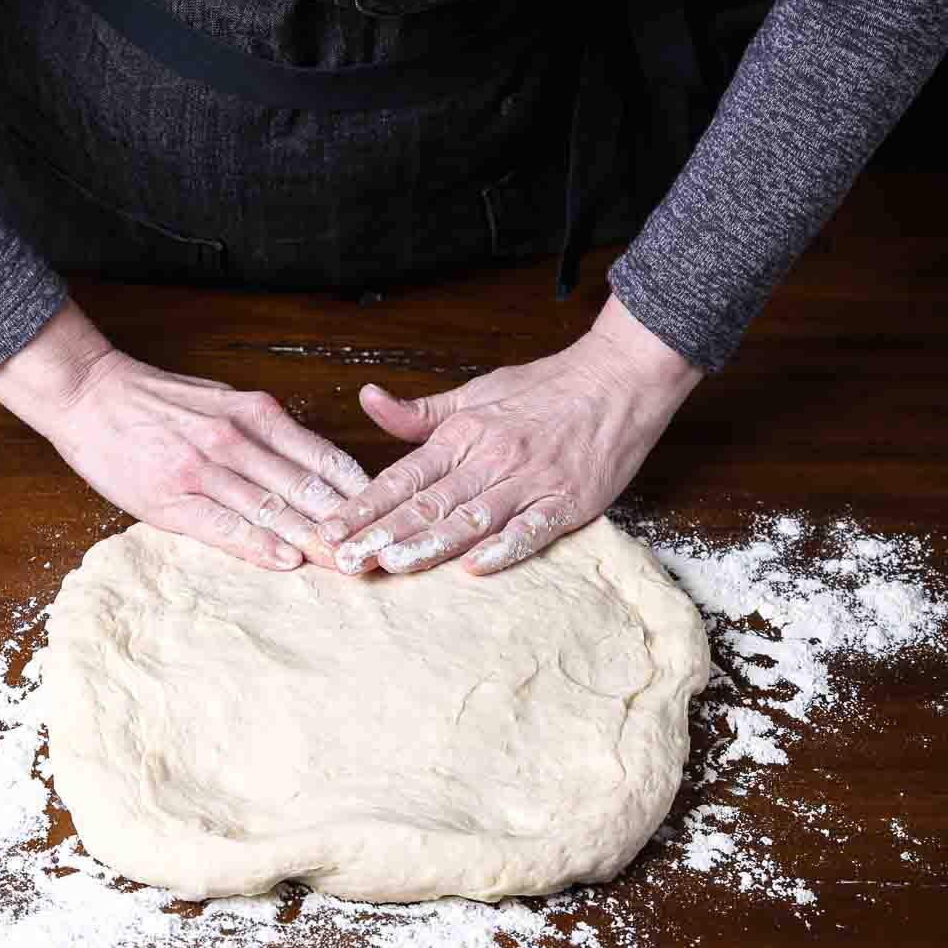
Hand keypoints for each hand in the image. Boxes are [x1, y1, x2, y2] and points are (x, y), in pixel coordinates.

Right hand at [0, 300, 371, 571]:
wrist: (91, 395)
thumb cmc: (160, 403)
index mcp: (256, 414)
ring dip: (313, 541)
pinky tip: (285, 560)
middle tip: (381, 553)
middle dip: (347, 526)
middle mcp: (238, 439)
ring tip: (347, 567)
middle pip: (307, 489)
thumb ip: (267, 432)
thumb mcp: (224, 402)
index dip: (359, 492)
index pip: (323, 459)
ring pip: (273, 509)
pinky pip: (224, 525)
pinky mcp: (173, 495)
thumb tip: (314, 467)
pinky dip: (258, 544)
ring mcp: (205, 468)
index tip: (389, 517)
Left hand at [314, 294, 703, 576]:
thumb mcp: (475, 393)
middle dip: (381, 534)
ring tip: (392, 565)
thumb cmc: (545, 389)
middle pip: (427, 502)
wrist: (617, 380)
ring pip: (471, 517)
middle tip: (344, 560)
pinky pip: (531, 528)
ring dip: (429, 544)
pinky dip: (504, 547)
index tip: (330, 529)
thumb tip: (368, 399)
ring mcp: (529, 480)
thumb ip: (420, 413)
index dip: (364, 505)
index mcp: (463, 434)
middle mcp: (490, 457)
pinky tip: (475, 567)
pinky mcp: (567, 500)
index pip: (403, 476)